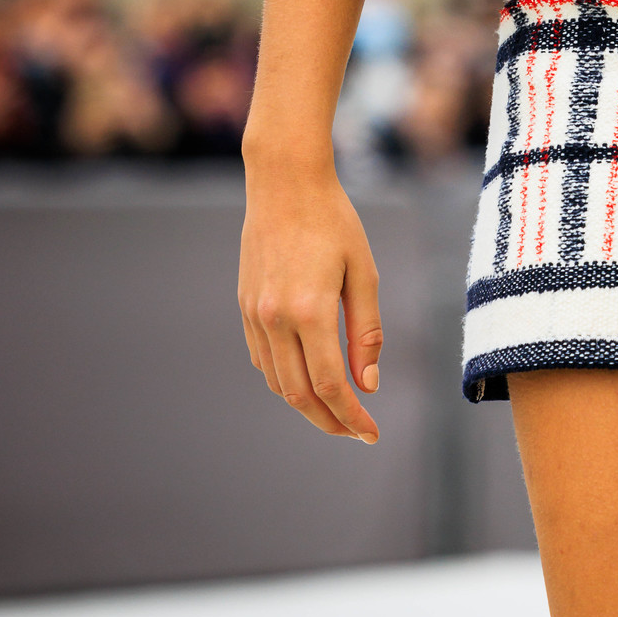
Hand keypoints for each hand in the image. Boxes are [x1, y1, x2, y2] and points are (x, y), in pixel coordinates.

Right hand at [239, 161, 382, 442]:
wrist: (284, 183)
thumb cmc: (334, 222)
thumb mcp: (363, 272)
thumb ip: (366, 332)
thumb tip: (367, 384)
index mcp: (310, 311)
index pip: (330, 386)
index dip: (351, 416)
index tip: (372, 433)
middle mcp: (276, 319)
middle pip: (300, 395)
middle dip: (329, 422)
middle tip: (356, 432)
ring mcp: (255, 315)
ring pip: (277, 382)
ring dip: (306, 405)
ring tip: (336, 410)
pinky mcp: (245, 307)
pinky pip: (263, 359)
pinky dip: (285, 379)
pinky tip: (308, 378)